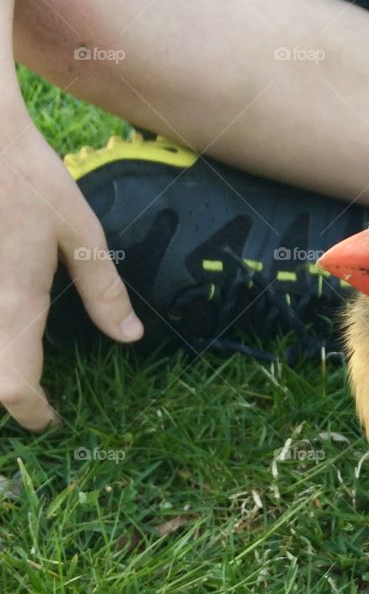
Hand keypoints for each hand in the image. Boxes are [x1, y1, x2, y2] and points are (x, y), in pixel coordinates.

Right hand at [0, 110, 142, 429]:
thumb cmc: (24, 175)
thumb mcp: (81, 233)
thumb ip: (103, 290)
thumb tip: (130, 336)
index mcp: (15, 306)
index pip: (15, 390)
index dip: (33, 413)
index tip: (50, 418)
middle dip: (7, 394)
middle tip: (33, 394)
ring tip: (19, 356)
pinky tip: (3, 312)